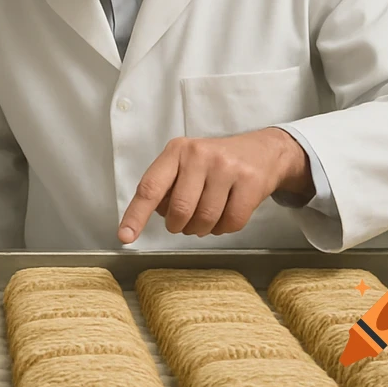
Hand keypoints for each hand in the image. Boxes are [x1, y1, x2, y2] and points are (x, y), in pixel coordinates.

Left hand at [118, 127, 313, 243]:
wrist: (262, 152)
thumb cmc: (214, 163)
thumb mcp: (186, 164)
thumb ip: (166, 186)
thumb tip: (151, 215)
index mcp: (176, 151)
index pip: (150, 187)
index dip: (136, 215)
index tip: (125, 236)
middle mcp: (199, 155)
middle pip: (179, 210)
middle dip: (178, 226)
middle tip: (183, 222)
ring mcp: (226, 167)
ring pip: (205, 220)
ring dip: (202, 229)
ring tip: (205, 217)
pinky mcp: (250, 182)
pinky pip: (231, 224)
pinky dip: (224, 228)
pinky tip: (225, 215)